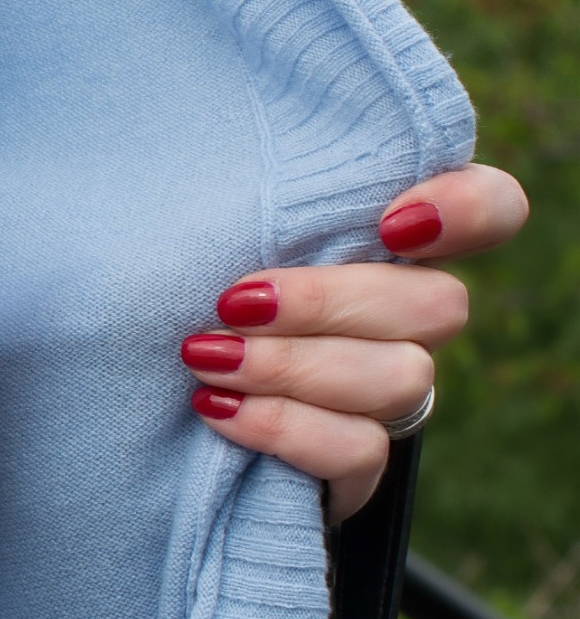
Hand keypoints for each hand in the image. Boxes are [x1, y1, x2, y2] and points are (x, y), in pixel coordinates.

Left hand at [182, 164, 528, 518]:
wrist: (127, 407)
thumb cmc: (160, 288)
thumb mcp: (191, 230)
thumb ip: (234, 195)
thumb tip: (210, 154)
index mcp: (381, 244)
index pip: (490, 210)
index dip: (467, 211)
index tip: (389, 224)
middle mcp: (401, 318)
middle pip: (438, 305)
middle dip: (328, 303)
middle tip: (231, 302)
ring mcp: (383, 393)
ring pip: (401, 379)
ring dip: (291, 367)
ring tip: (203, 358)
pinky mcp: (353, 464)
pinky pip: (359, 450)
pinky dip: (283, 428)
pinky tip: (214, 408)